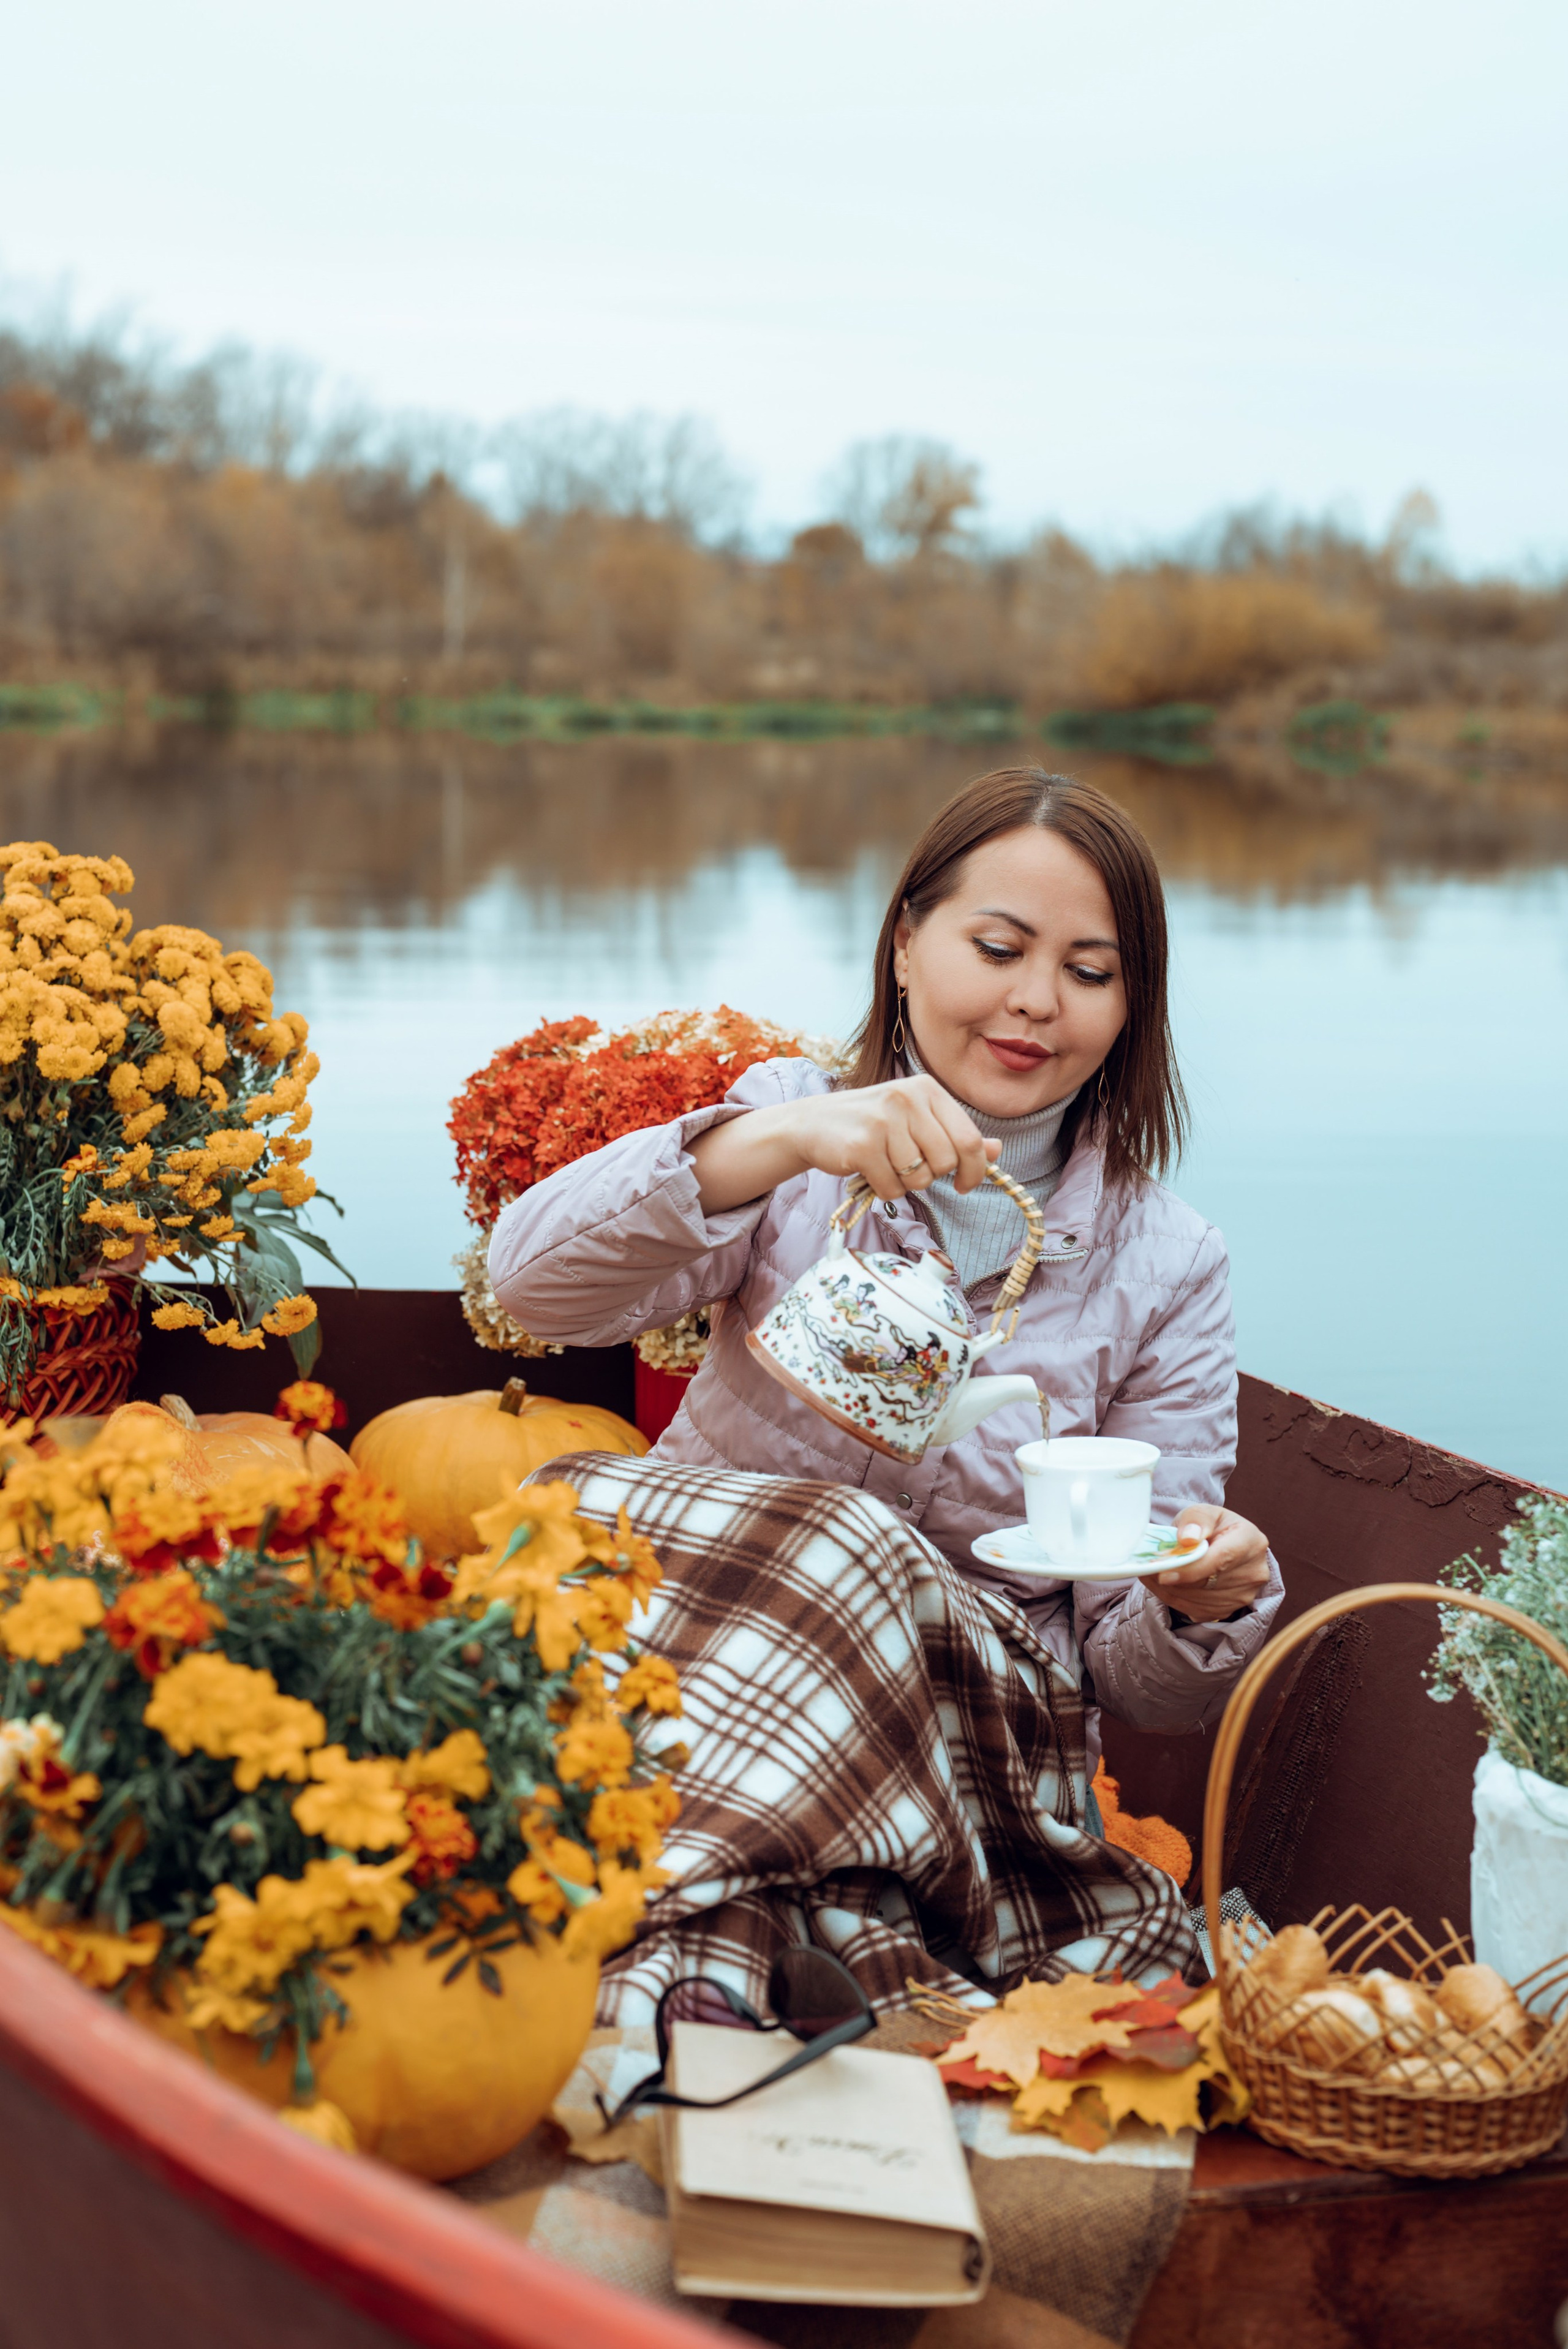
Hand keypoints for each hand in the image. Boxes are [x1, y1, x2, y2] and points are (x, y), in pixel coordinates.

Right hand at [785, 1076, 999, 1202]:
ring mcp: (883, 1120)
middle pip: (946, 1162)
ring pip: (919, 1179)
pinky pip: (892, 1188)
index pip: (969, 1138)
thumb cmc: (870, 1124)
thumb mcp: (916, 1120)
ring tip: (885, 1165)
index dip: (974, 1170)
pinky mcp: (862, 1145)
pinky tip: (870, 1172)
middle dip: (931, 1176)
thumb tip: (995, 1150)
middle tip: (908, 1167)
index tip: (965, 1184)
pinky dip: (884, 1190)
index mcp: (927, 1089)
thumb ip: (955, 1134)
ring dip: (904, 1183)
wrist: (811, 1124)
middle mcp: (907, 1098)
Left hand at [1139, 1504, 1272, 1624]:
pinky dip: (1174, 1599)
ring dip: (1170, 1590)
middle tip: (1147, 1570)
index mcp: (1252, 1542)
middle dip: (1174, 1579)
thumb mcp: (1203, 1513)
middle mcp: (1254, 1572)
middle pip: (1208, 1583)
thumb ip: (1196, 1520)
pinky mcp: (1229, 1610)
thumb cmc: (1212, 1526)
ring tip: (1152, 1573)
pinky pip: (1195, 1610)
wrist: (1224, 1545)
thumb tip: (1187, 1538)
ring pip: (1198, 1600)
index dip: (1191, 1570)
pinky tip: (1164, 1585)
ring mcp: (1244, 1595)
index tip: (1164, 1574)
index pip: (1222, 1560)